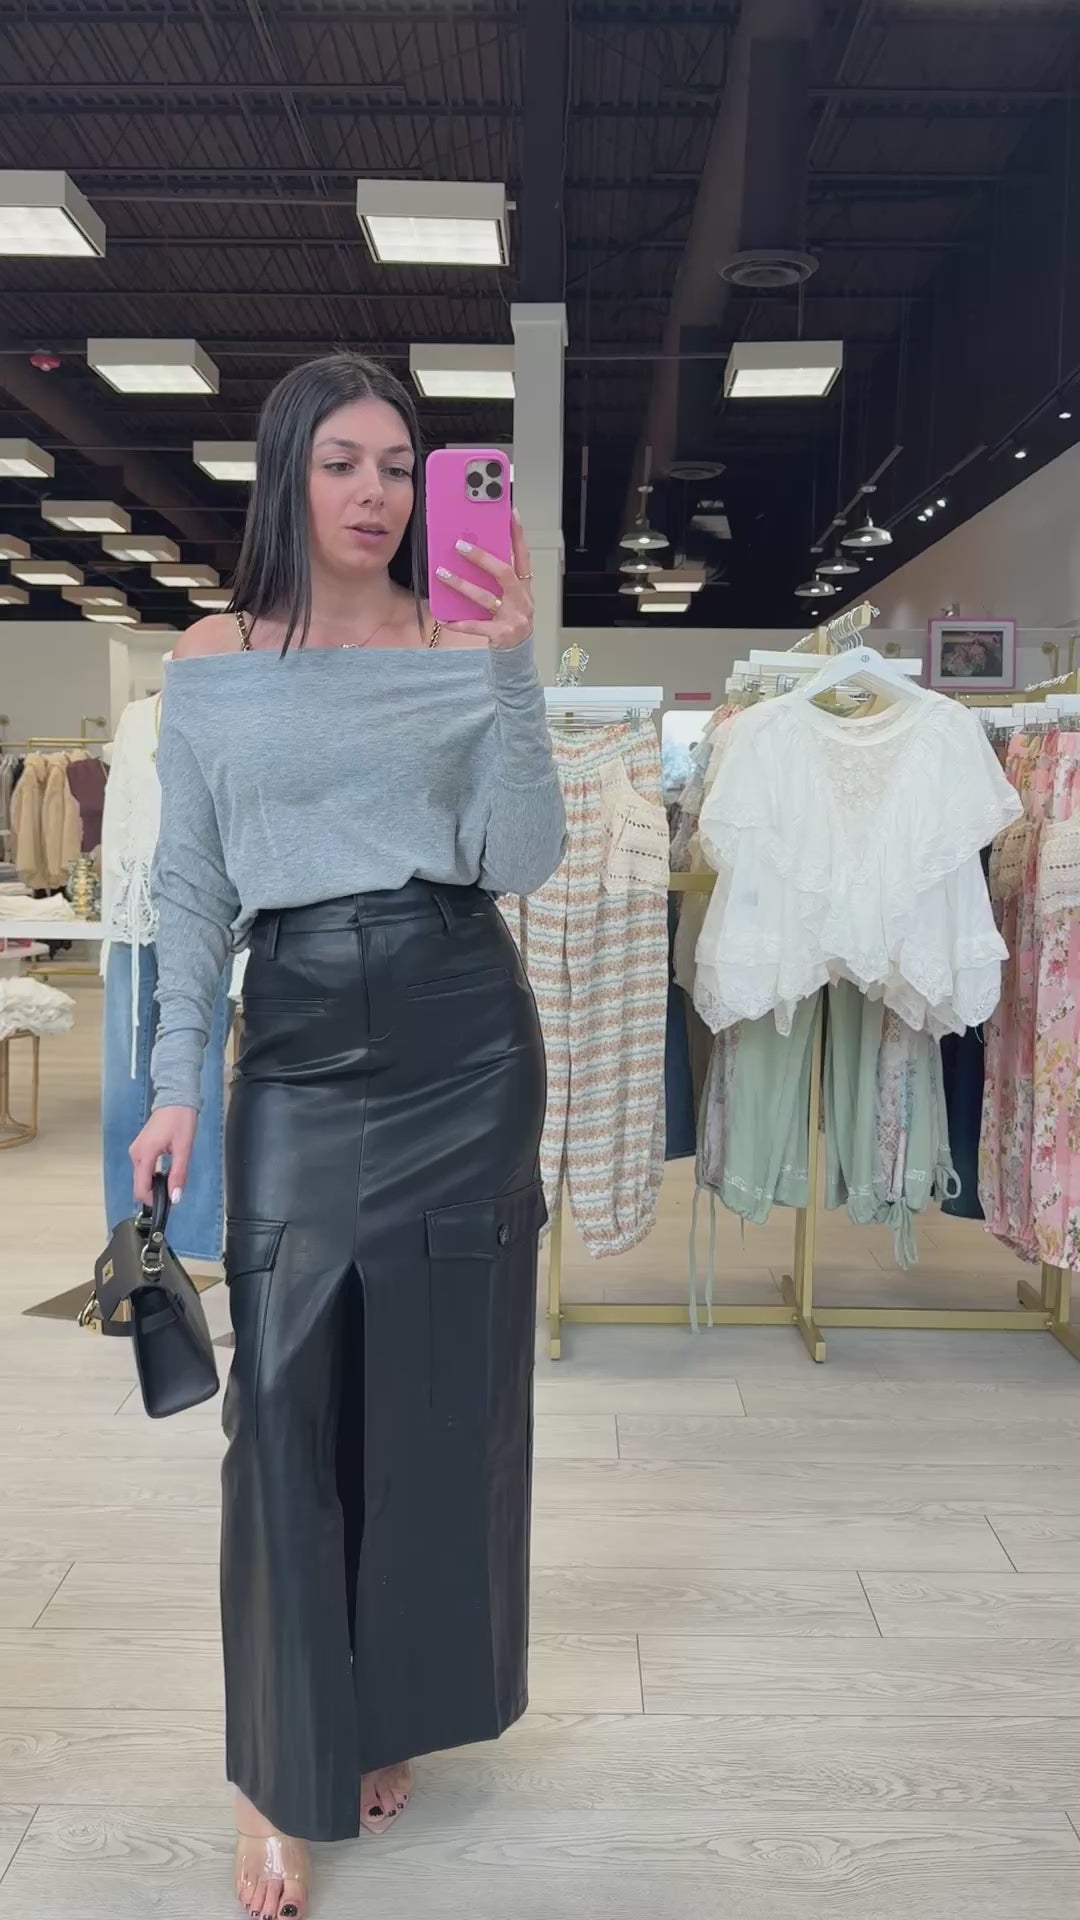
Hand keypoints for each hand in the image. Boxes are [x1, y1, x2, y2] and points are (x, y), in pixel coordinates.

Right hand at [130, 1106, 197, 1208]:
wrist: (176, 1098)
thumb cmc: (181, 1121)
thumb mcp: (184, 1149)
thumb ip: (178, 1174)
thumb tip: (175, 1198)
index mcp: (144, 1155)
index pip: (141, 1188)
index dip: (152, 1201)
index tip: (168, 1204)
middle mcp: (135, 1154)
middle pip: (139, 1185)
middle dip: (154, 1194)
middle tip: (174, 1194)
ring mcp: (136, 1150)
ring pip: (141, 1177)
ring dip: (154, 1184)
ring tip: (172, 1181)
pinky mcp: (140, 1148)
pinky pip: (143, 1168)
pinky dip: (152, 1175)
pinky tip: (166, 1173)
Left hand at [437, 511, 533, 650]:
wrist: (518, 654)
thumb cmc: (511, 619)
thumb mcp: (511, 596)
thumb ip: (499, 578)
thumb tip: (475, 551)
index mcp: (524, 586)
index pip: (523, 555)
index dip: (518, 535)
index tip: (511, 513)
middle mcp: (522, 599)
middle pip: (503, 572)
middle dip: (481, 558)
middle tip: (459, 546)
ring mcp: (513, 617)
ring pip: (485, 597)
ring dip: (462, 585)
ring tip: (441, 574)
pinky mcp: (502, 634)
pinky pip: (477, 626)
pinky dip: (460, 623)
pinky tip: (445, 618)